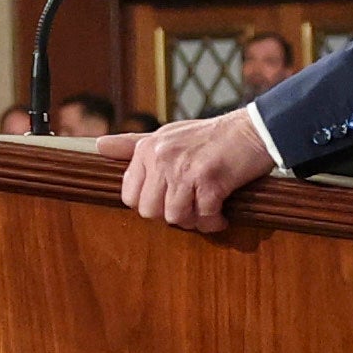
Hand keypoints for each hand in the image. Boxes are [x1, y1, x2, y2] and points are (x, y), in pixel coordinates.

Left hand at [116, 108, 281, 230]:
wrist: (253, 130)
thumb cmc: (210, 137)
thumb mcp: (167, 134)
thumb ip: (132, 144)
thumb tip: (99, 145)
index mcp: (148, 149)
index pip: (129, 195)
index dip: (149, 205)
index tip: (169, 201)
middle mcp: (161, 157)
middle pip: (150, 211)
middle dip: (171, 216)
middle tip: (191, 209)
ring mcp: (184, 169)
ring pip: (175, 216)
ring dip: (194, 221)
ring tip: (207, 212)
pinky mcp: (210, 179)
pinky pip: (203, 216)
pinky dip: (213, 221)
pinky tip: (221, 214)